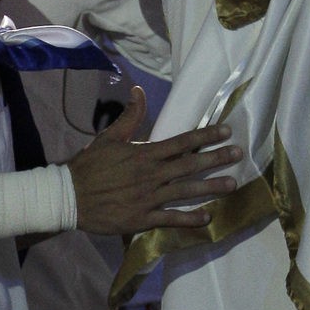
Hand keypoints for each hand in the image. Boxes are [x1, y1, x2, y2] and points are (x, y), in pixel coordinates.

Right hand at [68, 88, 242, 235]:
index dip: (205, 135)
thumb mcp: (109, 137)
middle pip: (190, 165)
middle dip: (216, 159)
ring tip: (233, 184)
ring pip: (186, 191)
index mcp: (145, 153)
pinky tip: (208, 218)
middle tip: (238, 154)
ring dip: (211, 188)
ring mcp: (148, 198)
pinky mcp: (142, 219)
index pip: (182, 141)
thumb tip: (138, 90)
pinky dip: (190, 219)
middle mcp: (151, 175)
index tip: (226, 130)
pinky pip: (171, 220)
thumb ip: (129, 116)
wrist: (70, 197)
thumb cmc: (91, 165)